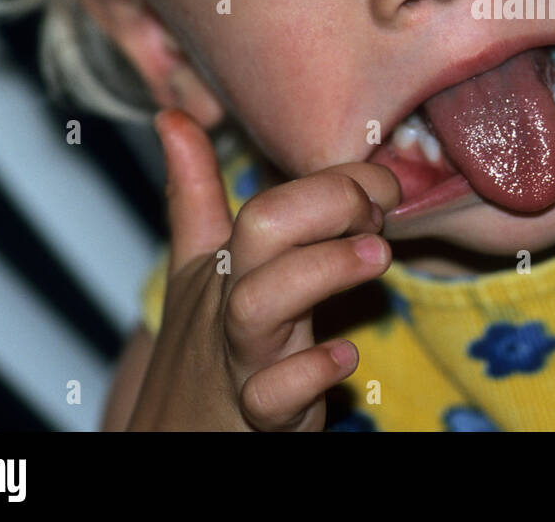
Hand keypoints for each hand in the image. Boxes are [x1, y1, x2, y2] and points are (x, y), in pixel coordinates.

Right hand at [126, 109, 396, 430]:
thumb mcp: (198, 268)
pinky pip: (272, 395)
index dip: (328, 182)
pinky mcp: (260, 417)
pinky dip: (309, 373)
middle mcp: (233, 303)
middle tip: (379, 210)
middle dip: (321, 205)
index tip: (380, 186)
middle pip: (258, 234)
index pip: (268, 200)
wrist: (175, 437)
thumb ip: (197, 194)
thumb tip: (173, 118)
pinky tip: (345, 356)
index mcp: (225, 263)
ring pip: (258, 307)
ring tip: (375, 256)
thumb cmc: (203, 344)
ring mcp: (244, 358)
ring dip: (320, 271)